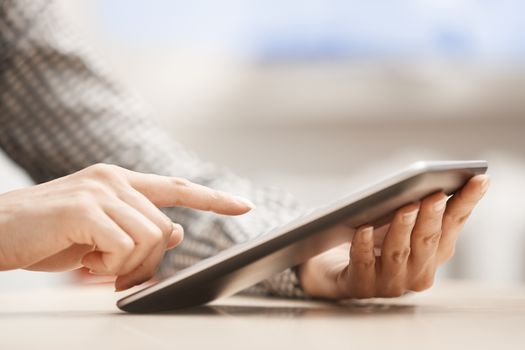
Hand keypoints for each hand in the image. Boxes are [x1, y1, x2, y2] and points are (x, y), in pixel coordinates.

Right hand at [0, 164, 252, 290]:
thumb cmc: (47, 235)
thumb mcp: (100, 235)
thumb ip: (138, 228)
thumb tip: (178, 233)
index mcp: (120, 181)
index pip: (178, 187)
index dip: (214, 199)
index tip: (245, 205)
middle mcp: (114, 180)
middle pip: (166, 228)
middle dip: (145, 261)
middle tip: (111, 271)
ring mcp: (100, 191)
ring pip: (151, 238)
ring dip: (124, 264)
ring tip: (92, 262)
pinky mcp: (84, 209)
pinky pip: (124, 246)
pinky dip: (108, 265)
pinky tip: (83, 260)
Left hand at [298, 174, 489, 298]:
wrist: (336, 268)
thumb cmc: (374, 240)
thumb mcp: (402, 221)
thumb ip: (425, 206)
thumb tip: (452, 179)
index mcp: (434, 254)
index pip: (453, 225)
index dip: (466, 202)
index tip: (478, 179)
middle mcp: (417, 272)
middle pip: (427, 241)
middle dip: (432, 217)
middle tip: (435, 194)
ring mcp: (389, 283)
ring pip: (398, 254)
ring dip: (402, 228)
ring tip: (405, 206)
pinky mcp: (359, 286)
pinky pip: (362, 263)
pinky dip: (363, 245)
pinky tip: (362, 227)